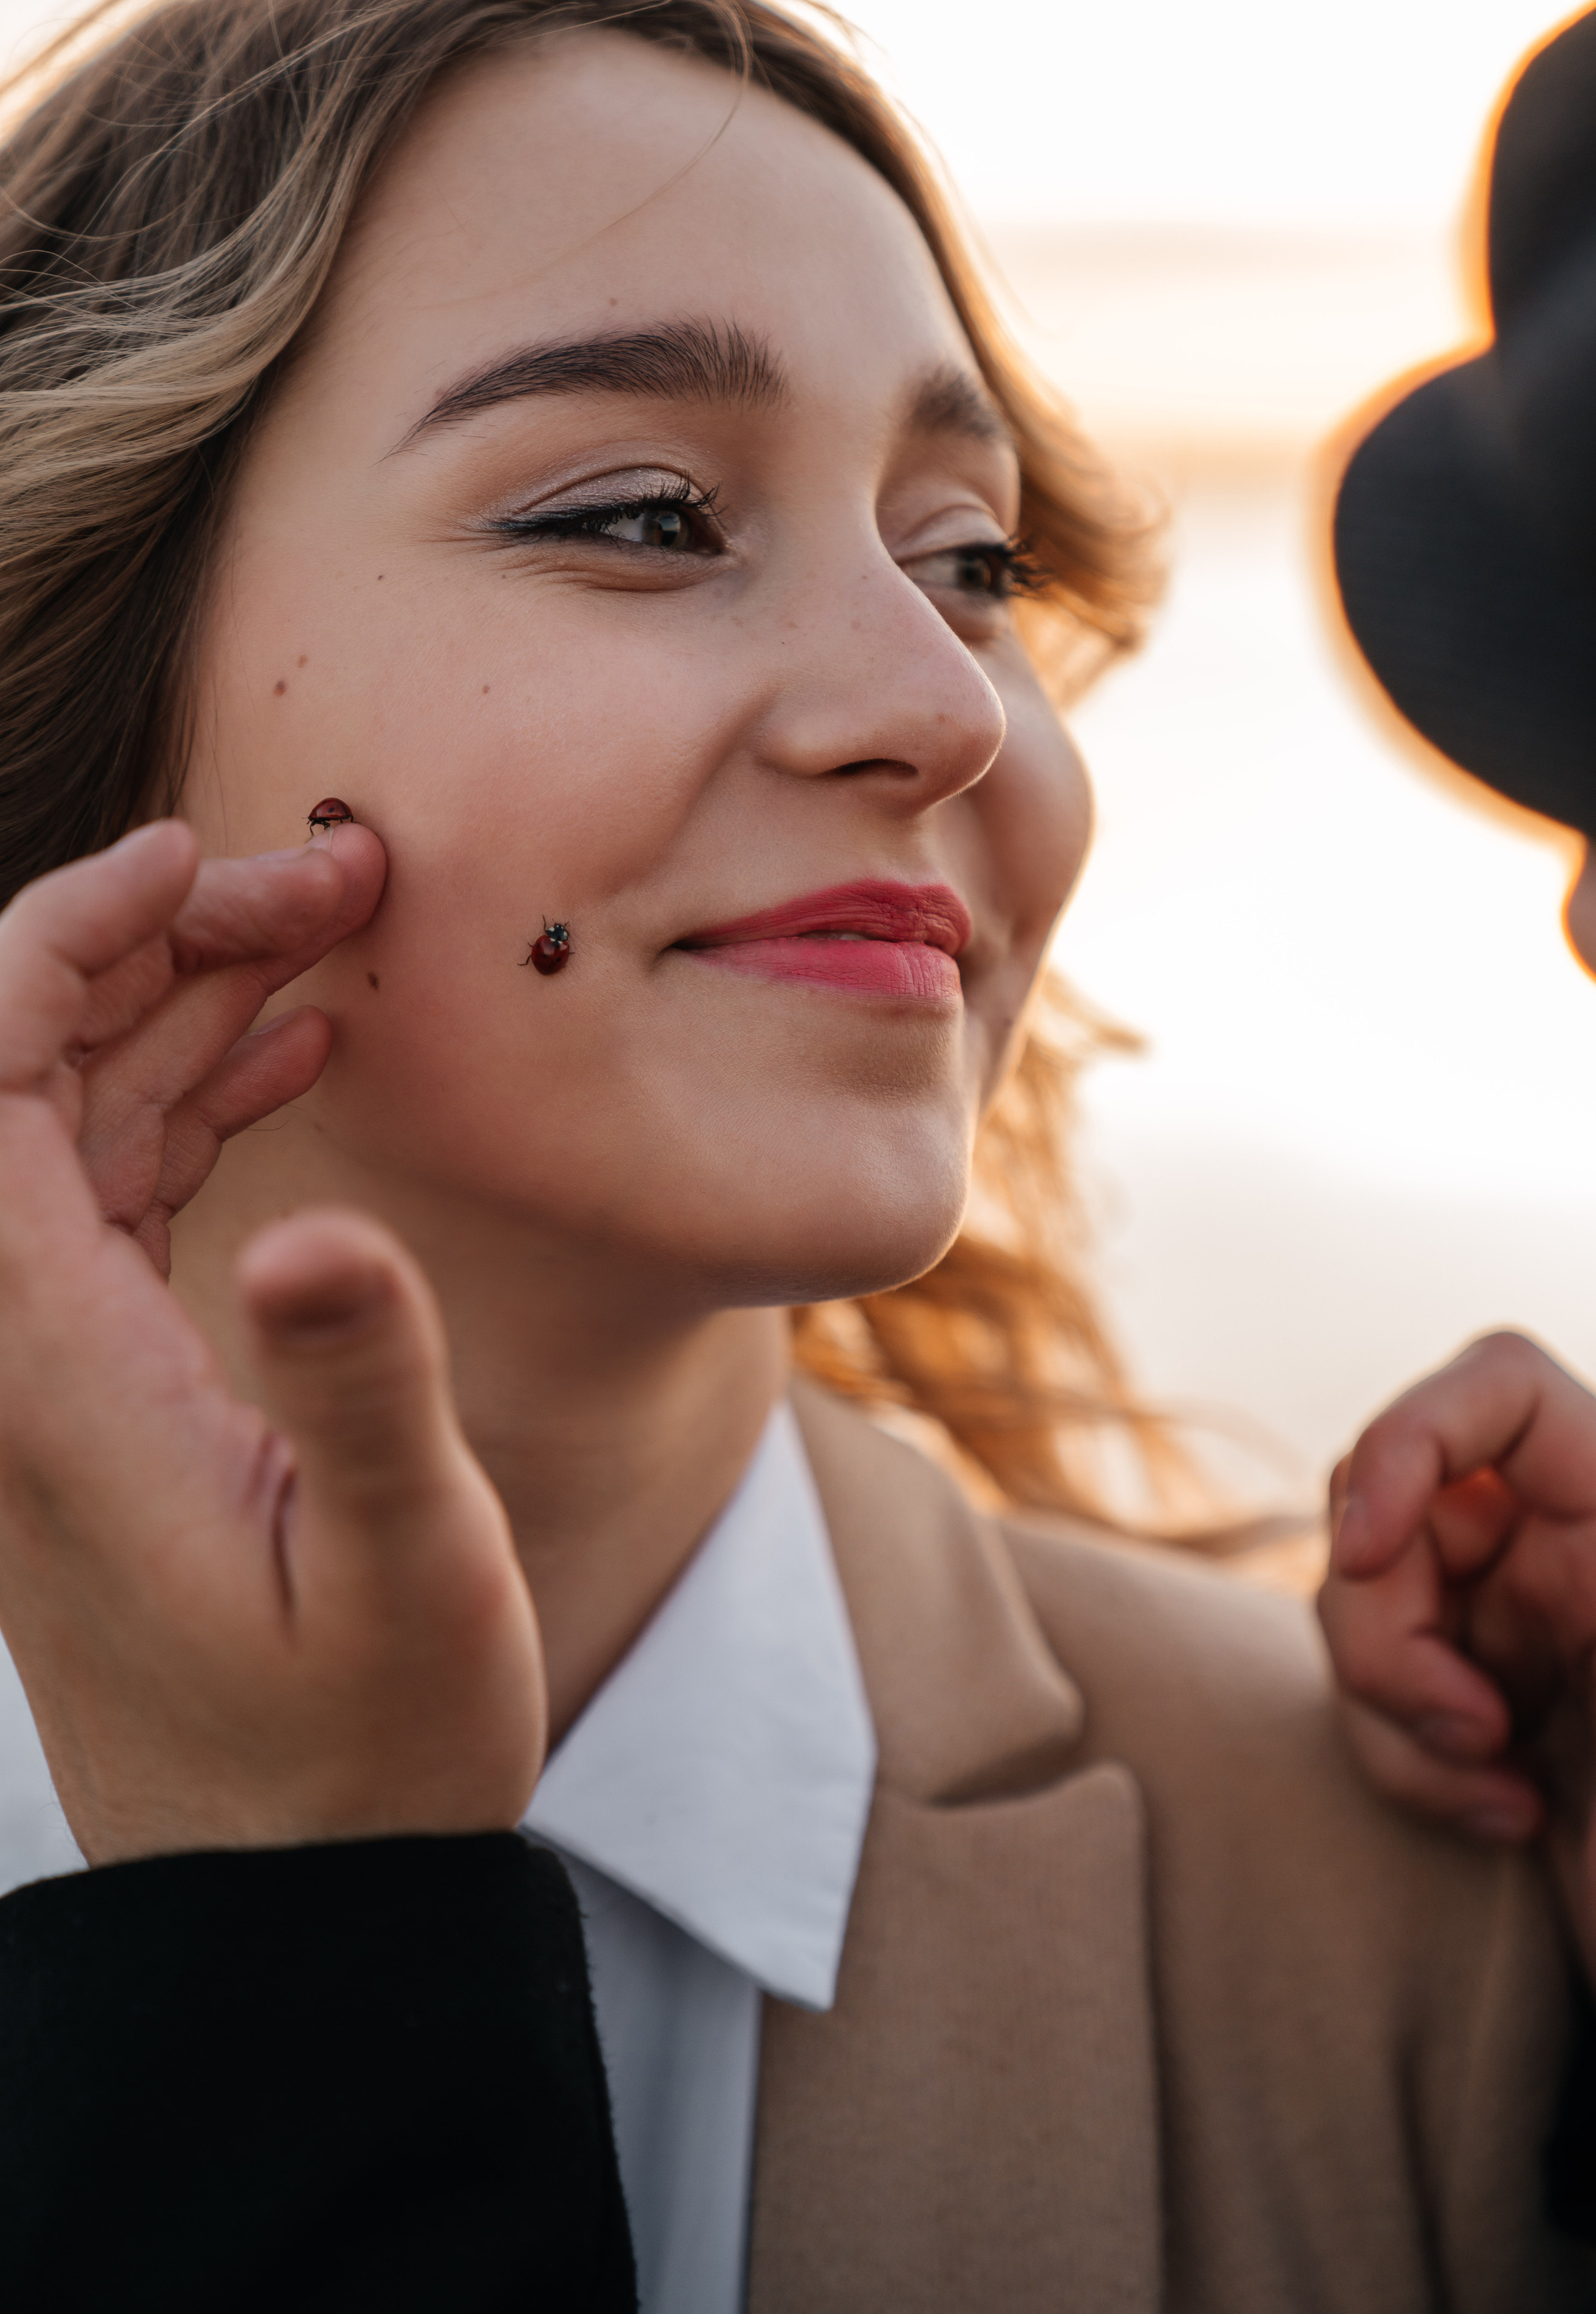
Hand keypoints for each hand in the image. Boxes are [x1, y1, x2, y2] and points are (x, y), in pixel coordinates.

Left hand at [0, 820, 545, 1863]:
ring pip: (73, 1123)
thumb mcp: (404, 1569)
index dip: (59, 937)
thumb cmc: (361, 1747)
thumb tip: (317, 1230)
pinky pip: (111, 1196)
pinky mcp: (97, 1396)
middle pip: (26, 1077)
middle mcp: (16, 1358)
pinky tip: (289, 1057)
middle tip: (327, 882)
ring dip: (182, 1009)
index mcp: (52, 1372)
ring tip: (328, 938)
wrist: (293, 1893)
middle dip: (157, 943)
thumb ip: (359, 1391)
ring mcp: (47, 1376)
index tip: (195, 855)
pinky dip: (191, 1100)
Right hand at [1319, 1330, 1595, 2068]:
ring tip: (1498, 1789)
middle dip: (1385, 1617)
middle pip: (1395, 1496)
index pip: (1505, 1388)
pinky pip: (1363, 1687)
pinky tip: (1497, 1819)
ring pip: (1359, 1593)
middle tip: (1470, 1729)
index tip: (1369, 1549)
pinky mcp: (1462, 1697)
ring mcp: (1505, 1624)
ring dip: (1390, 1701)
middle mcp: (1560, 1554)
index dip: (1412, 1434)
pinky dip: (1397, 1757)